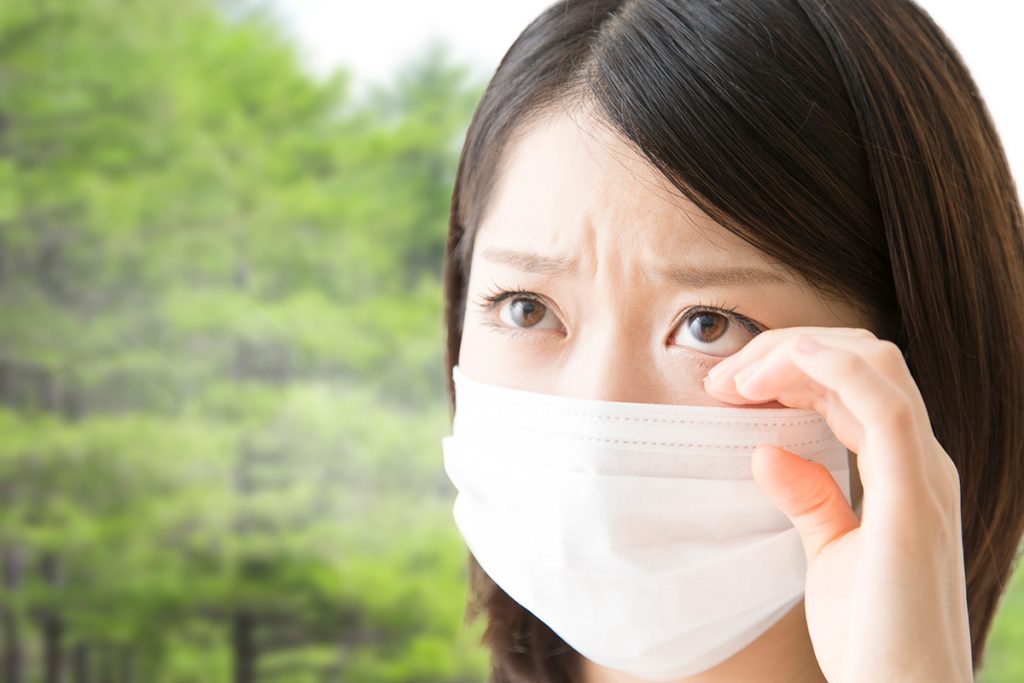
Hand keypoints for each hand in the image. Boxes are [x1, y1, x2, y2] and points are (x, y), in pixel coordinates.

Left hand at [703, 327, 972, 682]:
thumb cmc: (872, 636)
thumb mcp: (829, 554)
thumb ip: (809, 499)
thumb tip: (765, 452)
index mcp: (905, 472)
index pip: (854, 386)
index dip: (792, 370)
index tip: (729, 387)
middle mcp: (922, 464)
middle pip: (862, 362)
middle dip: (788, 353)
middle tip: (723, 379)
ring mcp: (924, 476)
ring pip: (873, 366)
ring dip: (798, 355)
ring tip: (737, 378)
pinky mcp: (914, 499)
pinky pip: (883, 406)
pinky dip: (835, 368)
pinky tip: (788, 362)